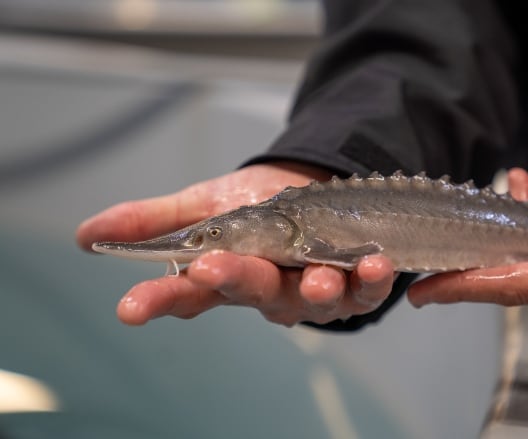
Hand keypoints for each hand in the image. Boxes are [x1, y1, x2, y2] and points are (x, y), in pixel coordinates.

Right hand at [76, 162, 395, 326]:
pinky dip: (371, 281)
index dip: (158, 300)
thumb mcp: (204, 205)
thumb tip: (87, 235)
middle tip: (217, 268)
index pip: (186, 293)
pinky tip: (375, 264)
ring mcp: (310, 291)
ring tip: (320, 277)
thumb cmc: (258, 204)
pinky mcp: (353, 284)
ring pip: (311, 301)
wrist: (316, 187)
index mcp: (226, 274)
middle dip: (235, 280)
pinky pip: (364, 290)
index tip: (130, 308)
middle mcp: (267, 290)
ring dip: (316, 290)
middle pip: (249, 292)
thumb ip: (153, 221)